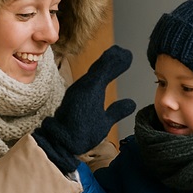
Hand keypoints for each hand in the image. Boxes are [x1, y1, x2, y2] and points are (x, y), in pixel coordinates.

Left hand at [33, 45, 136, 172]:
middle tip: (123, 52)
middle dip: (111, 59)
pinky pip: (88, 79)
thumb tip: (131, 103)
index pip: (107, 69)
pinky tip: (101, 75)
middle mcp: (84, 86)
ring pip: (93, 72)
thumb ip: (117, 111)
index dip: (118, 62)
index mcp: (93, 89)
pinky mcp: (75, 95)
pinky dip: (97, 73)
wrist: (61, 140)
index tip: (128, 54)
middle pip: (99, 67)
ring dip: (104, 64)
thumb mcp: (104, 122)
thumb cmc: (82, 132)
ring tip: (114, 57)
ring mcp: (78, 89)